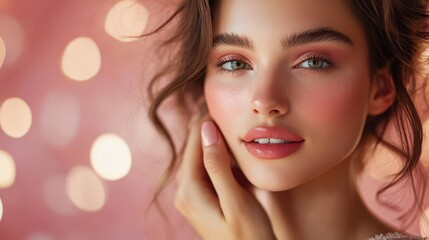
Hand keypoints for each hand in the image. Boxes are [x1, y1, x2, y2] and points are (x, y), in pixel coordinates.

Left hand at [175, 119, 275, 239]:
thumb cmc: (248, 237)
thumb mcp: (235, 201)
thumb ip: (218, 165)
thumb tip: (206, 129)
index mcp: (189, 189)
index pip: (195, 142)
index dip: (207, 120)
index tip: (221, 101)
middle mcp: (184, 191)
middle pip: (195, 148)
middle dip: (209, 127)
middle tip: (225, 107)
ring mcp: (192, 196)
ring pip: (200, 157)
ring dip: (214, 140)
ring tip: (229, 122)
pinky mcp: (202, 199)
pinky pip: (206, 168)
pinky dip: (217, 156)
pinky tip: (230, 149)